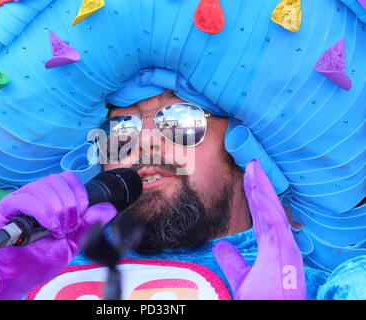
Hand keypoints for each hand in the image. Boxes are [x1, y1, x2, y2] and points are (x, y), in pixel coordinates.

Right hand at [0, 171, 116, 299]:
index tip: (82, 214)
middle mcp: (33, 194)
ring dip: (57, 209)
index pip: (67, 178)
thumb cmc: (41, 259)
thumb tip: (109, 208)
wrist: (19, 277)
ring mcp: (18, 199)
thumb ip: (88, 224)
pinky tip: (51, 227)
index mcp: (49, 197)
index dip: (79, 193)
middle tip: (70, 227)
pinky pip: (26, 200)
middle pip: (56, 181)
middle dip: (70, 205)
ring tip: (59, 231)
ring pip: (42, 187)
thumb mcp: (72, 242)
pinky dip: (43, 212)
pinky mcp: (5, 209)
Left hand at [212, 160, 305, 299]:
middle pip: (268, 208)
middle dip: (259, 185)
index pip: (262, 216)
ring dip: (263, 187)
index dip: (256, 196)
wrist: (271, 309)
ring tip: (254, 167)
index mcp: (272, 247)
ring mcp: (284, 246)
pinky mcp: (284, 250)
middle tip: (251, 163)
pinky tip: (257, 188)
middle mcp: (281, 243)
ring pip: (272, 210)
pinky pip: (274, 221)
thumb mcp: (242, 276)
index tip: (249, 177)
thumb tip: (220, 246)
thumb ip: (232, 261)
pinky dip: (266, 203)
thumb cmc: (263, 299)